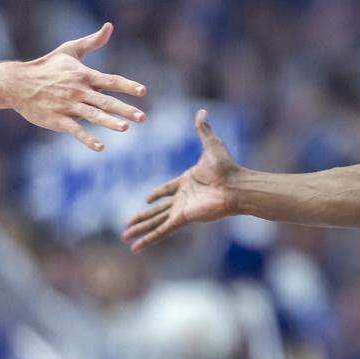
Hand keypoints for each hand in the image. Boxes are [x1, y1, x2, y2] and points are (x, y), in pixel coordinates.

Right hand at [6, 23, 146, 150]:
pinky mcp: (58, 120)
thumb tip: (110, 26)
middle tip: (143, 118)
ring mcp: (68, 106)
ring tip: (125, 128)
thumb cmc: (47, 66)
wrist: (17, 83)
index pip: (110, 81)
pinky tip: (100, 147)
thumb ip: (92, 41)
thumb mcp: (70, 50)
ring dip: (109, 122)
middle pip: (106, 101)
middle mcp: (79, 91)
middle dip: (125, 109)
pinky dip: (87, 139)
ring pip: (93, 116)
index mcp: (84, 75)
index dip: (127, 86)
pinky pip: (75, 130)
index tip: (142, 91)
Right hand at [122, 109, 238, 251]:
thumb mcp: (211, 144)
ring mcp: (182, 209)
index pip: (167, 189)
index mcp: (187, 181)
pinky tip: (136, 247)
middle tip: (127, 225)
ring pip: (156, 221)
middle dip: (142, 218)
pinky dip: (149, 239)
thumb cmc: (226, 166)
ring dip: (140, 228)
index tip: (147, 199)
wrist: (235, 185)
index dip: (158, 193)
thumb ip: (203, 129)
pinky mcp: (183, 218)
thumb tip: (201, 111)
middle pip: (157, 210)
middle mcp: (183, 198)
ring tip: (125, 236)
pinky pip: (162, 230)